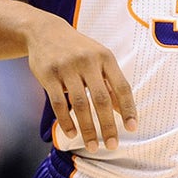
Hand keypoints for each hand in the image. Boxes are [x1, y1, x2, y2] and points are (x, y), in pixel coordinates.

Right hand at [26, 14, 137, 150]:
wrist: (45, 31)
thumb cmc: (78, 49)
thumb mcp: (98, 58)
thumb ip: (110, 82)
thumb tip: (122, 110)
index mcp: (105, 57)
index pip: (121, 86)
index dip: (128, 109)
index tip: (132, 128)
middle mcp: (88, 61)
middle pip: (101, 99)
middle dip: (108, 125)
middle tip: (113, 145)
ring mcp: (67, 68)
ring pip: (80, 104)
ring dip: (88, 129)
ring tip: (93, 146)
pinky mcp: (49, 75)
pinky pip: (59, 104)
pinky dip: (67, 122)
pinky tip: (73, 134)